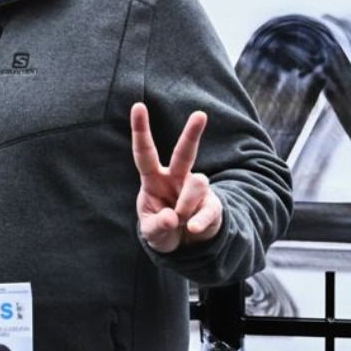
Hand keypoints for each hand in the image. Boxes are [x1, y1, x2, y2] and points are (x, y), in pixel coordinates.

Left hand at [130, 102, 222, 253]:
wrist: (184, 245)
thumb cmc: (161, 228)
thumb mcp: (151, 232)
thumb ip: (157, 226)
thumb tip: (172, 218)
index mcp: (153, 179)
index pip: (145, 153)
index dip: (141, 130)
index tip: (138, 106)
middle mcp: (176, 178)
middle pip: (184, 153)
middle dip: (192, 134)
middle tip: (200, 114)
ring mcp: (195, 189)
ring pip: (198, 183)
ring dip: (184, 207)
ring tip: (180, 222)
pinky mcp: (212, 204)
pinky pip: (209, 209)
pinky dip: (199, 221)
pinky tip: (192, 229)